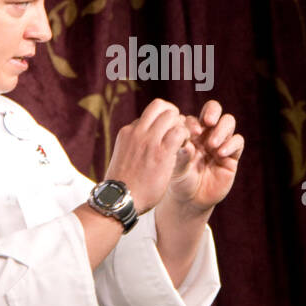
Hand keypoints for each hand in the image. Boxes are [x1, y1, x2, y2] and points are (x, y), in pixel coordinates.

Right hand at [104, 99, 190, 215]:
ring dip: (181, 125)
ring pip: (171, 114)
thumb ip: (133, 148)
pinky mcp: (161, 153)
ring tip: (183, 141)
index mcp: (127, 133)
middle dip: (173, 115)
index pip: (149, 115)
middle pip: (160, 106)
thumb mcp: (123, 160)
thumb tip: (140, 150)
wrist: (119, 200)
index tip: (165, 135)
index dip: (161, 123)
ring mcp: (148, 140)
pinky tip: (185, 149)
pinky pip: (180, 131)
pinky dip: (186, 136)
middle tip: (178, 133)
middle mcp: (137, 131)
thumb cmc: (123, 187)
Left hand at [165, 100, 243, 213]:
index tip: (191, 133)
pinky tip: (221, 153)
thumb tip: (187, 144)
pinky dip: (231, 143)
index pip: (194, 117)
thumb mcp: (176, 168)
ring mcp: (221, 142)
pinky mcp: (232, 155)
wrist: (192, 200)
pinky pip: (238, 141)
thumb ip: (181, 156)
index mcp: (191, 132)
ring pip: (228, 122)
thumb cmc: (180, 181)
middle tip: (208, 121)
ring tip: (212, 144)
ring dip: (222, 129)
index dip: (193, 122)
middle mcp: (207, 133)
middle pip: (214, 110)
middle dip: (213, 111)